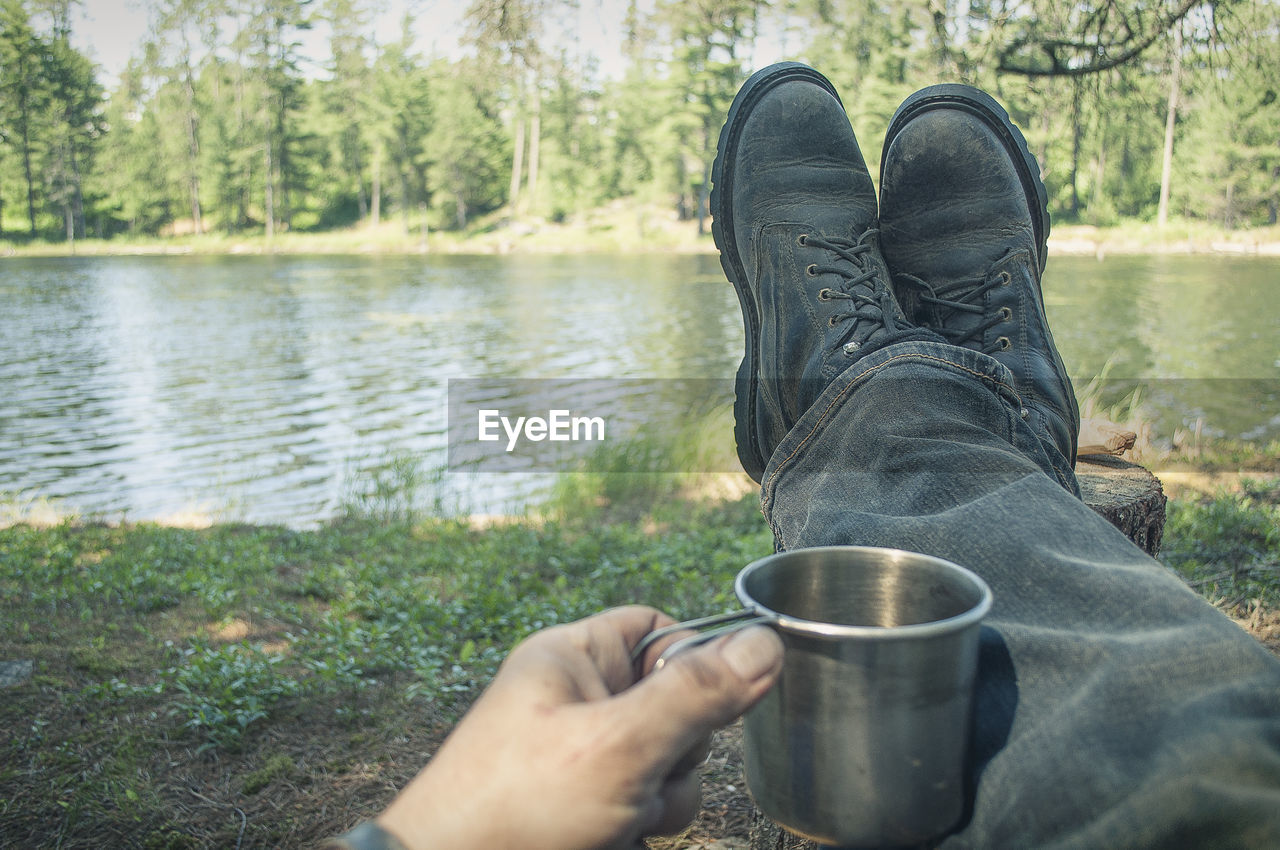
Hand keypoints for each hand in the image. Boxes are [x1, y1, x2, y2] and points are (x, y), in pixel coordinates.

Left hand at [375, 605, 783, 849]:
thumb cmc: (515, 810)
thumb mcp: (619, 744)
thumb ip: (695, 696)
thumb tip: (765, 644)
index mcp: (572, 658)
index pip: (659, 627)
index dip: (696, 659)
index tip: (716, 698)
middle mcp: (578, 702)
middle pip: (676, 703)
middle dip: (681, 749)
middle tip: (647, 771)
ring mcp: (583, 758)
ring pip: (669, 763)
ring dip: (665, 797)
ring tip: (622, 818)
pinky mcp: (586, 806)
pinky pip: (646, 803)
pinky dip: (643, 824)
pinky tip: (615, 838)